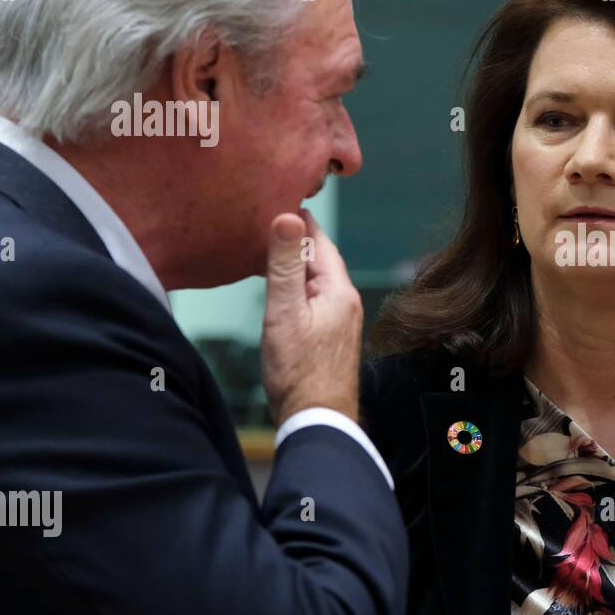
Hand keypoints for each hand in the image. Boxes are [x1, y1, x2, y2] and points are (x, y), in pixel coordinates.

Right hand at [261, 209, 362, 424]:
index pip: (319, 240)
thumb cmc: (298, 371)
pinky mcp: (332, 334)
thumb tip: (287, 216)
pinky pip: (315, 296)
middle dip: (296, 237)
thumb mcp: (284, 312)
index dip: (298, 219)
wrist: (318, 418)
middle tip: (266, 216)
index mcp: (340, 290)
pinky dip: (298, 284)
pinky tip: (282, 287)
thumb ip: (283, 265)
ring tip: (268, 247)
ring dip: (295, 262)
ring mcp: (342, 318)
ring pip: (317, 278)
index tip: (276, 196)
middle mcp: (347, 300)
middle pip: (319, 257)